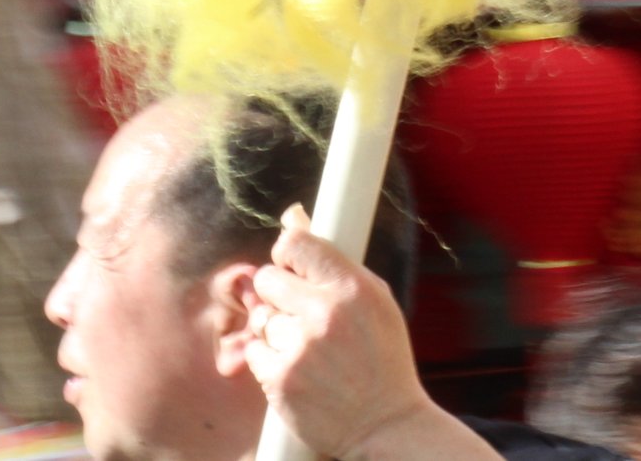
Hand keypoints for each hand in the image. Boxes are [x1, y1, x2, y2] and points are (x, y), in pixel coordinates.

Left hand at [243, 206, 492, 460]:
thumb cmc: (381, 359)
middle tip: (301, 313)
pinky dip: (269, 359)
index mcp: (354, 288)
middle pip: (269, 277)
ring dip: (276, 330)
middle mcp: (325, 314)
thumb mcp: (374, 300)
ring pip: (261, 317)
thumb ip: (332, 260)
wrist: (385, 426)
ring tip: (307, 349)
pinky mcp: (280, 380)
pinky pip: (254, 351)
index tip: (294, 267)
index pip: (296, 242)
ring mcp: (300, 349)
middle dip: (279, 293)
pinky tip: (297, 369)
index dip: (289, 253)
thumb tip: (292, 214)